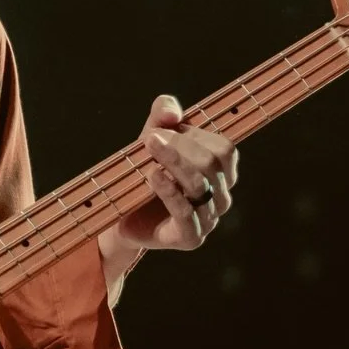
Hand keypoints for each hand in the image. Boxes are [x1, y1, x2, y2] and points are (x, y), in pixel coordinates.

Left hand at [110, 93, 238, 253]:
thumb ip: (163, 115)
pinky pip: (186, 214)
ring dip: (174, 161)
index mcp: (221, 173)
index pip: (224, 149)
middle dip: (180, 146)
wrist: (124, 216)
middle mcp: (220, 196)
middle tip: (151, 138)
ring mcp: (208, 219)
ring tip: (149, 148)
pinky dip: (169, 191)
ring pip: (200, 186)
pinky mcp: (190, 238)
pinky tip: (153, 175)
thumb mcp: (152, 137)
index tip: (166, 128)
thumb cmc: (146, 173)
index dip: (196, 135)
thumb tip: (171, 111)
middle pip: (212, 164)